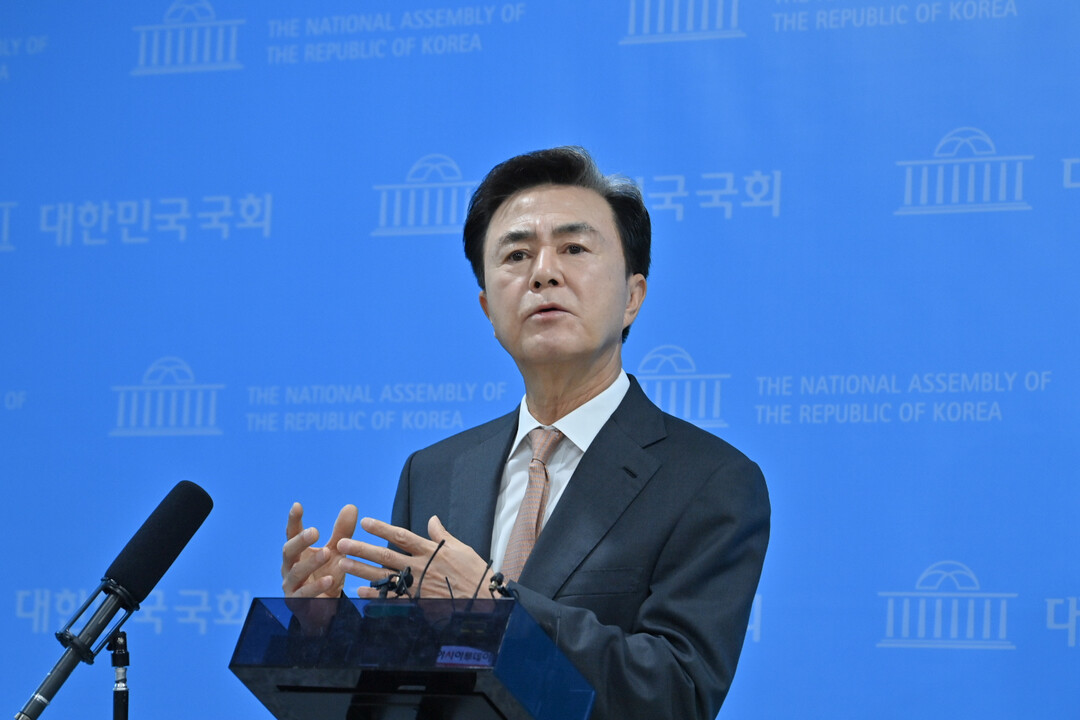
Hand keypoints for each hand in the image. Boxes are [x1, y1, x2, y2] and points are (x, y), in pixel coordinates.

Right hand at [281, 502, 357, 597]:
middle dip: (300, 541)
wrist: (325, 609)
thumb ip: (342, 532)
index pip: (292, 534)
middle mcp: (290, 567)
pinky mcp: (297, 602)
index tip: (297, 505)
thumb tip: (351, 506)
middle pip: (288, 551)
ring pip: (296, 572)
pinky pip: (304, 594)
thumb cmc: (327, 575)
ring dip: (311, 562)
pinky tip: (330, 579)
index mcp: (298, 552)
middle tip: (314, 531)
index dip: (293, 520)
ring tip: (327, 553)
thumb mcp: (337, 553)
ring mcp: (291, 585)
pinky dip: (317, 587)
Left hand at [339, 515, 493, 598]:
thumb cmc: (475, 573)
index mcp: (431, 550)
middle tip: (342, 544)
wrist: (483, 601)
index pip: (401, 536)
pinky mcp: (417, 601)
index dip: (382, 529)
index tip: (365, 523)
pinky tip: (359, 591)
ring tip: (343, 564)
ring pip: (383, 576)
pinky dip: (375, 595)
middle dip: (362, 549)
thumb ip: (442, 535)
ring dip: (362, 570)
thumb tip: (432, 519)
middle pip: (385, 555)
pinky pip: (391, 598)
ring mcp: (417, 585)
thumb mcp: (461, 549)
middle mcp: (420, 566)